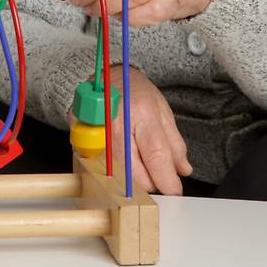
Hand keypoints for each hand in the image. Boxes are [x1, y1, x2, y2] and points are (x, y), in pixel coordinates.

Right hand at [69, 67, 191, 193]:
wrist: (103, 77)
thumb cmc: (132, 89)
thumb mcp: (161, 109)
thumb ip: (174, 142)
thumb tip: (182, 169)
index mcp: (142, 115)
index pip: (157, 158)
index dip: (168, 180)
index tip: (174, 189)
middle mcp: (117, 127)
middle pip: (137, 175)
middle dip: (152, 181)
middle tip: (157, 173)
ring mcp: (98, 136)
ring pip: (120, 177)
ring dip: (134, 179)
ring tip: (139, 162)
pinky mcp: (84, 142)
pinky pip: (103, 169)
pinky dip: (116, 172)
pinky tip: (122, 158)